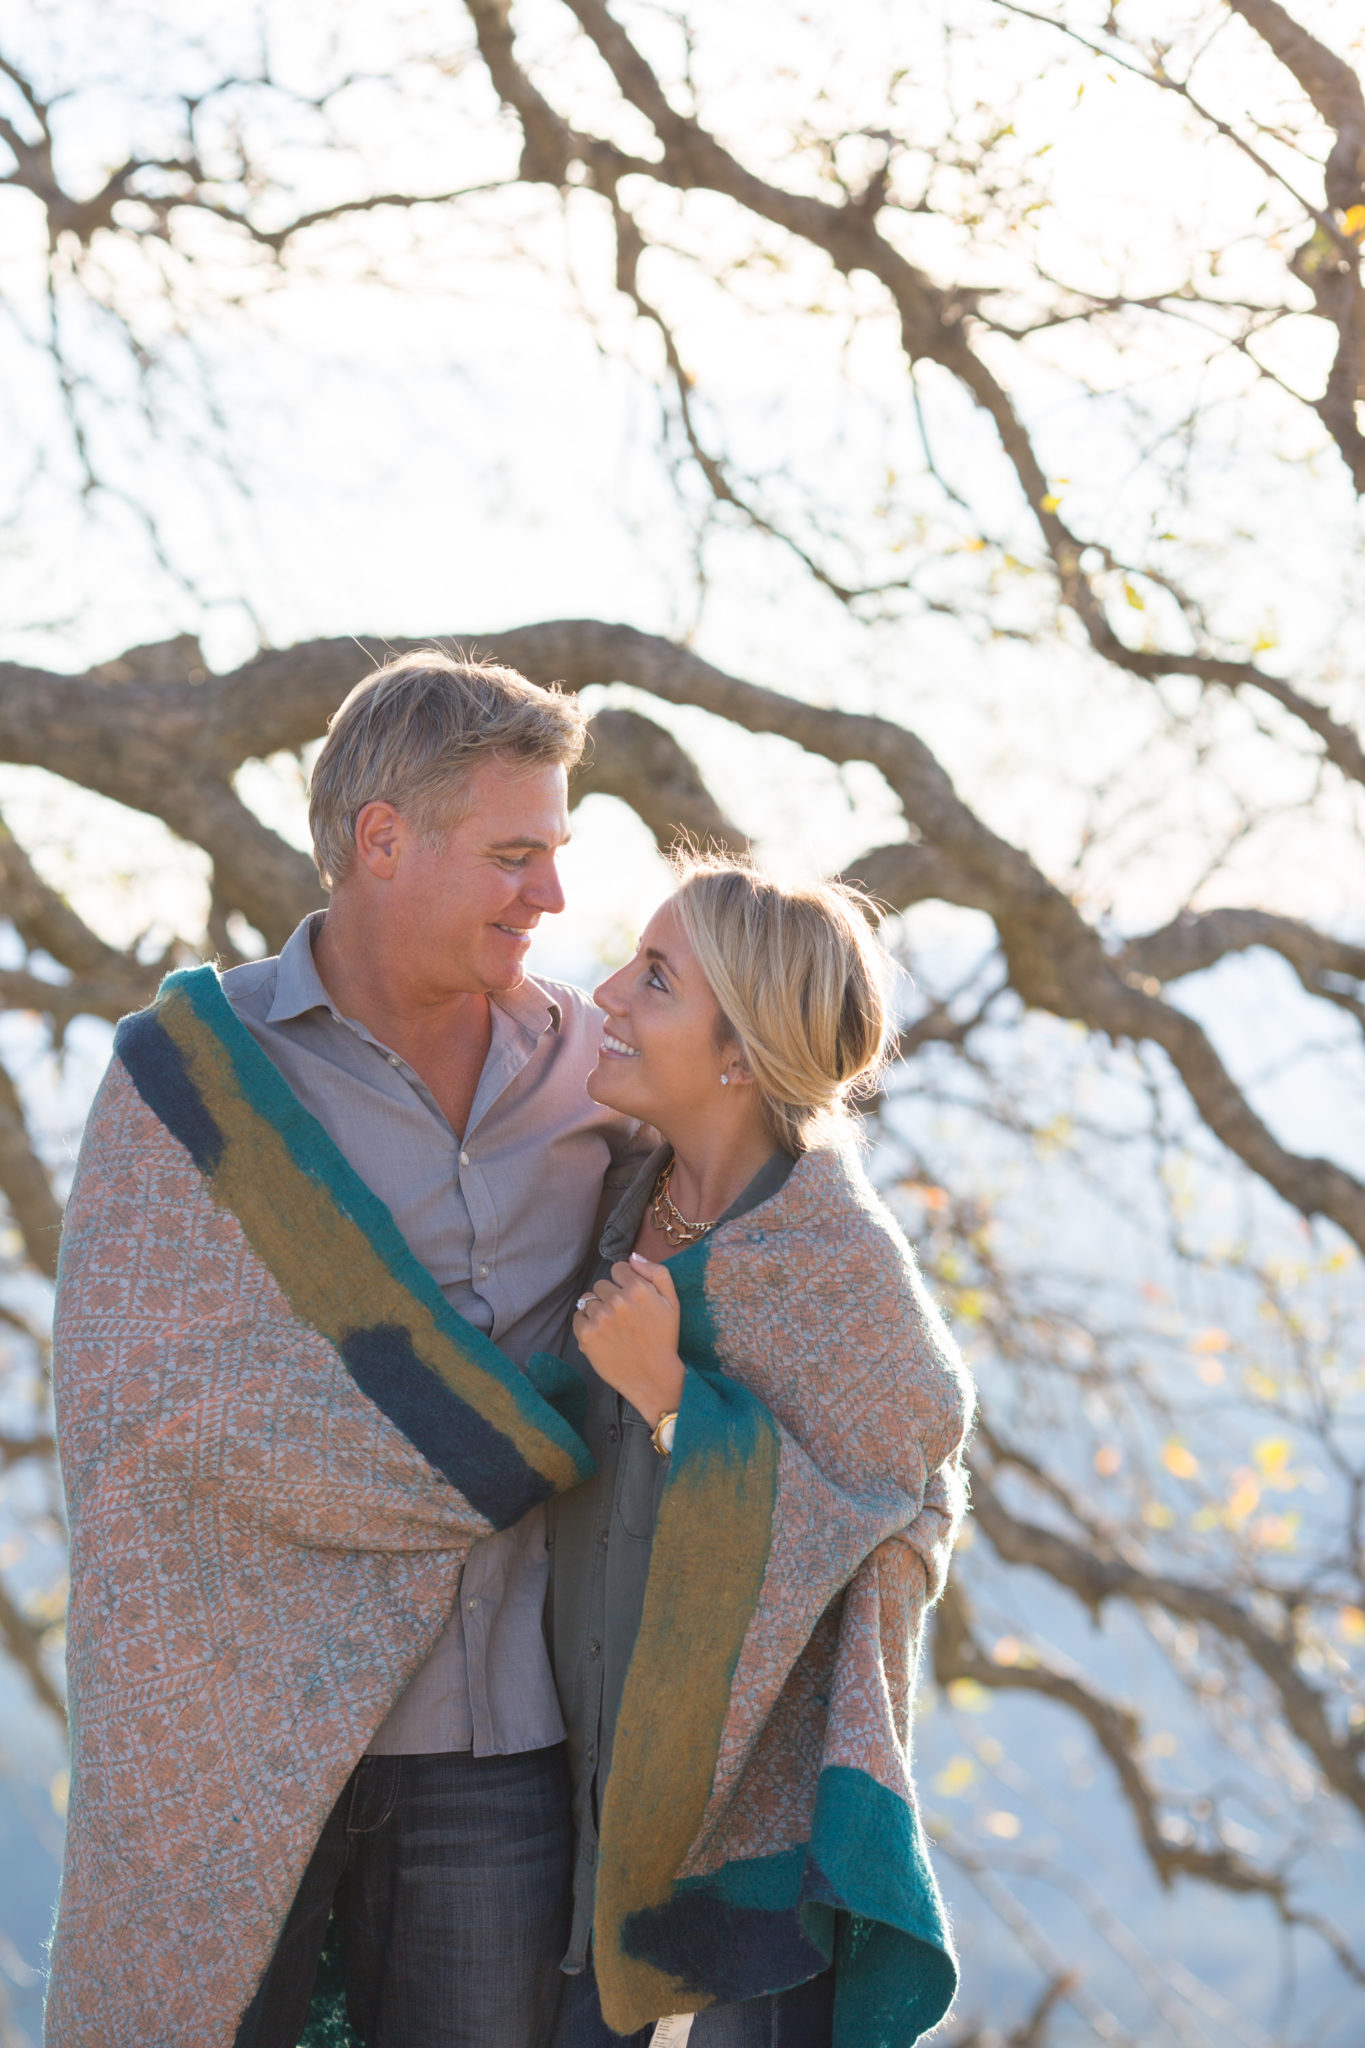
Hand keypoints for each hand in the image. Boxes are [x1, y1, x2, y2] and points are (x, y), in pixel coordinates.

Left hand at [572, 1253, 684, 1425]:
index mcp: (638, 1289)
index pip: (618, 1268)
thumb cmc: (664, 1338)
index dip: (625, 1283)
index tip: (632, 1299)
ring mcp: (599, 1319)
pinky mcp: (586, 1336)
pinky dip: (586, 1324)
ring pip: (588, 1300)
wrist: (653, 1377)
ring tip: (613, 1328)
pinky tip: (602, 1335)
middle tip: (624, 1317)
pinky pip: (578, 1317)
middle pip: (602, 1284)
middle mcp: (616, 1301)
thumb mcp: (672, 1301)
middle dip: (611, 1297)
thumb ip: (656, 1272)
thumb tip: (632, 1256)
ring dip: (598, 1310)